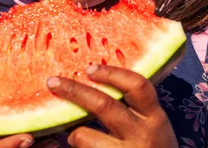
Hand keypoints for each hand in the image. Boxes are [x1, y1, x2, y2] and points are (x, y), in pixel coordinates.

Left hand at [46, 65, 177, 147]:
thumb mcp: (154, 127)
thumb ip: (135, 108)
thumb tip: (97, 80)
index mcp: (155, 118)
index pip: (138, 86)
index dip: (112, 74)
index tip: (90, 68)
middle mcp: (142, 135)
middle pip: (103, 106)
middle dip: (74, 91)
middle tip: (53, 82)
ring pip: (85, 136)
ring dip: (74, 133)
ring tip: (72, 135)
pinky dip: (77, 147)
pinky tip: (79, 147)